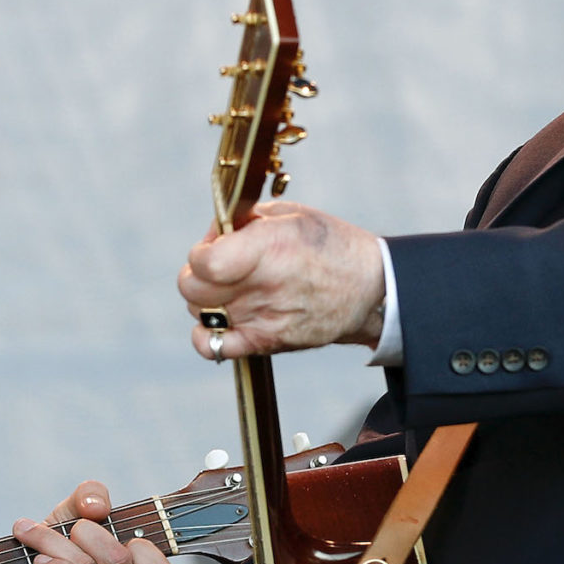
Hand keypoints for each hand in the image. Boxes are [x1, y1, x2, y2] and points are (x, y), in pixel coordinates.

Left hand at [0, 482, 173, 563]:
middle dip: (82, 530)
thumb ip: (90, 499)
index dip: (134, 538)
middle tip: (57, 530)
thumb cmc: (42, 561)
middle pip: (121, 558)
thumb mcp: (69, 518)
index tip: (99, 525)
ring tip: (32, 539)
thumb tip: (98, 508)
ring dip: (55, 544)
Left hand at [179, 200, 384, 359]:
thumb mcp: (291, 216)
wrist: (370, 288)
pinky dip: (207, 337)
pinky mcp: (268, 342)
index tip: (212, 248)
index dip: (201, 253)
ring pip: (200, 313)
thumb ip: (245, 221)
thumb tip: (212, 235)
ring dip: (206, 300)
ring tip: (230, 290)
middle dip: (197, 275)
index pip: (204, 262)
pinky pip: (215, 348)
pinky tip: (219, 322)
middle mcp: (264, 285)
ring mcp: (264, 318)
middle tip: (217, 268)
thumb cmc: (331, 247)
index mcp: (270, 247)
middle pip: (193, 289)